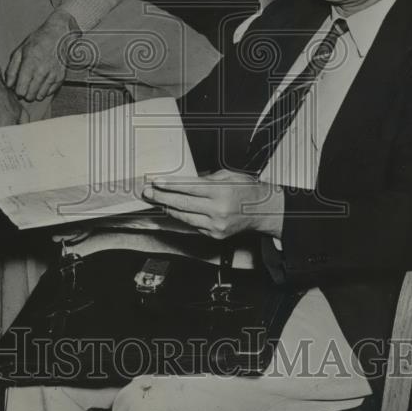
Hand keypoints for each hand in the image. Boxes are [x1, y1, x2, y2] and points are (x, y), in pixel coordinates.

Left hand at [4, 9, 80, 102]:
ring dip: (35, 93)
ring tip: (34, 83)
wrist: (58, 34)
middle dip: (25, 93)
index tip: (18, 86)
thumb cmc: (38, 40)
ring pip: (40, 96)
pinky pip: (50, 92)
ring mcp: (52, 75)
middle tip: (25, 86)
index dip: (17, 91)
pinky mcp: (60, 77)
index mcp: (29, 64)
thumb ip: (12, 69)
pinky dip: (45, 90)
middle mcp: (41, 71)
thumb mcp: (20, 51)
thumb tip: (9, 85)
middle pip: (30, 96)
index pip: (21, 90)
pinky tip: (42, 81)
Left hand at [142, 169, 283, 240]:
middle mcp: (218, 210)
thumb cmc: (247, 190)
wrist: (264, 211)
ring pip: (185, 216)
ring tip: (155, 201)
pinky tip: (172, 210)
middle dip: (162, 197)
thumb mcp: (228, 175)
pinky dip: (181, 217)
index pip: (190, 188)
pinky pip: (193, 225)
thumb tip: (183, 182)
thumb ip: (206, 178)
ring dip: (168, 208)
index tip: (156, 182)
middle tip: (147, 193)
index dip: (171, 185)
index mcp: (222, 192)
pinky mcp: (215, 234)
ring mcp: (216, 225)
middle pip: (183, 203)